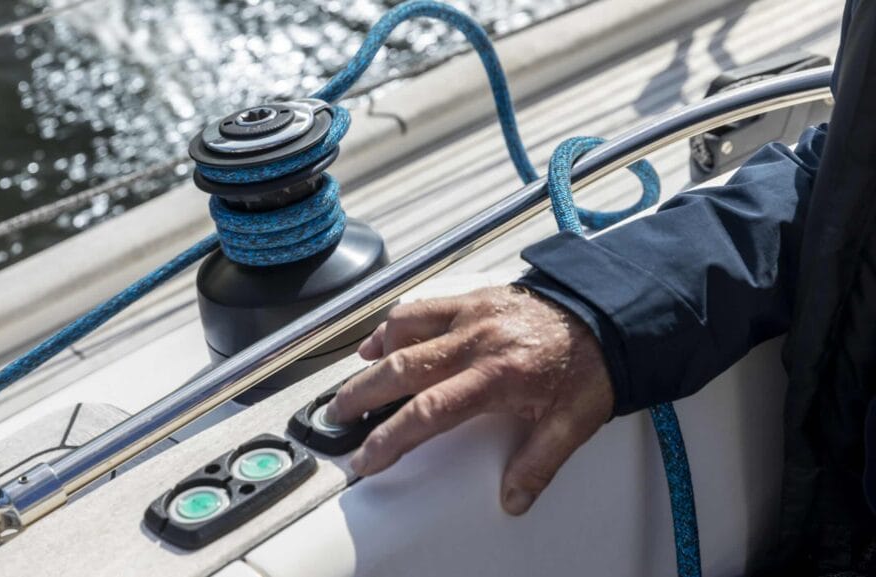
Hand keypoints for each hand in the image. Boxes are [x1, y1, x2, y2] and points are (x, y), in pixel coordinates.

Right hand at [325, 286, 613, 514]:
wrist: (611, 313)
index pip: (427, 413)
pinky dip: (396, 323)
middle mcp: (476, 341)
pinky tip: (386, 336)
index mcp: (496, 377)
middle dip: (361, 395)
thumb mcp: (573, 423)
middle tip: (338, 415)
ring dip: (374, 355)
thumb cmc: (591, 364)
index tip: (368, 458)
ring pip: (404, 329)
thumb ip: (538, 463)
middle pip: (400, 369)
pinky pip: (423, 306)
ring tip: (357, 377)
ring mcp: (471, 314)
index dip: (390, 440)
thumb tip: (513, 498)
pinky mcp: (474, 297)